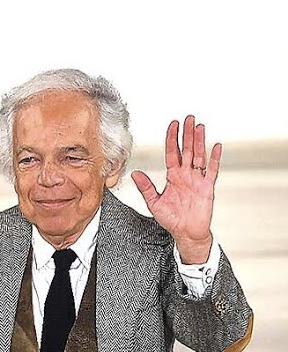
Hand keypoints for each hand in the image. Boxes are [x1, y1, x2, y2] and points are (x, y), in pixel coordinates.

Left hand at [131, 116, 220, 263]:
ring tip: (199, 127)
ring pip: (199, 156)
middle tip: (188, 118)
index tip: (173, 124)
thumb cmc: (172, 220)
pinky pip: (212, 171)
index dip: (172, 139)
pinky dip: (214, 159)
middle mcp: (186, 175)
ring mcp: (197, 180)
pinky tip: (216, 146)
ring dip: (200, 142)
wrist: (186, 233)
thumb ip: (146, 188)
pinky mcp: (207, 188)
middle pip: (188, 150)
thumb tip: (135, 174)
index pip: (173, 153)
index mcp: (173, 177)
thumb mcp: (155, 203)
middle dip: (187, 134)